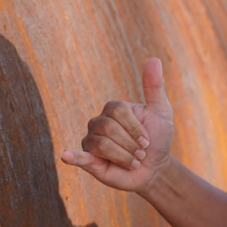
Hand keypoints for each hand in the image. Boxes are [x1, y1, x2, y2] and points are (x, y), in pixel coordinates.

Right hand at [61, 57, 173, 192]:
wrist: (155, 168)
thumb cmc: (157, 138)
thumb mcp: (161, 111)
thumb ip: (154, 87)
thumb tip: (153, 59)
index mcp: (114, 109)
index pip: (118, 112)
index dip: (135, 128)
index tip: (147, 141)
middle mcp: (99, 122)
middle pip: (108, 128)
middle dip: (130, 144)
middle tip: (141, 153)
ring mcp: (91, 141)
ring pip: (101, 145)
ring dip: (124, 157)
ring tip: (133, 162)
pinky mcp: (89, 161)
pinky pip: (79, 156)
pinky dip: (72, 156)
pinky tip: (65, 156)